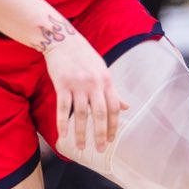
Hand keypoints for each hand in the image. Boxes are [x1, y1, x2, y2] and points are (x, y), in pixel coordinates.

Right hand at [44, 31, 127, 155]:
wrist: (63, 40)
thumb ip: (113, 91)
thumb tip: (126, 107)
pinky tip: (63, 136)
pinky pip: (62, 108)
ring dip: (80, 133)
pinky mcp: (62, 84)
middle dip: (100, 134)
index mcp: (106, 81)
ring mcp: (77, 85)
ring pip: (80, 114)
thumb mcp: (103, 71)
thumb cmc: (84, 56)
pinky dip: (62, 123)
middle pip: (99, 114)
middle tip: (100, 149)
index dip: (113, 126)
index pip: (114, 108)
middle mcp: (94, 84)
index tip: (111, 140)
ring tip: (81, 147)